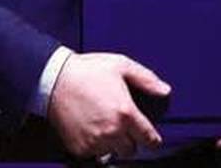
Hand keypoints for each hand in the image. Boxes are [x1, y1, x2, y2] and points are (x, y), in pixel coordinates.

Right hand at [48, 52, 167, 158]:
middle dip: (131, 140)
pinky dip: (95, 146)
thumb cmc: (89, 70)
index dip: (153, 140)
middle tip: (125, 126)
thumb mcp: (123, 66)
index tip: (153, 140)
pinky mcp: (78, 147)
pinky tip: (92, 129)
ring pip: (112, 153)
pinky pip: (93, 154)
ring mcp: (93, 141)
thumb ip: (147, 79)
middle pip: (130, 150)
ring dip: (113, 144)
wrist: (55, 79)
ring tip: (106, 125)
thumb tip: (165, 90)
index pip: (147, 138)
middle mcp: (111, 131)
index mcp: (125, 113)